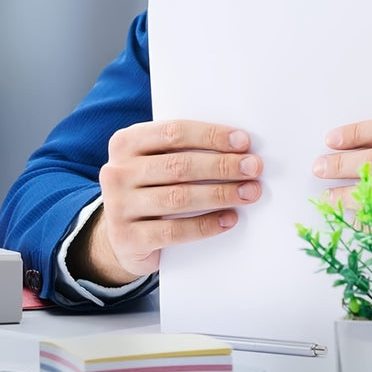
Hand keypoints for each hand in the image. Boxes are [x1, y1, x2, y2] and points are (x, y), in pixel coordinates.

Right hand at [69, 120, 262, 285]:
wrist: (123, 236)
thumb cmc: (152, 187)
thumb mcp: (158, 161)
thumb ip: (186, 150)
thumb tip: (239, 148)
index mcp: (126, 142)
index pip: (174, 132)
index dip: (212, 136)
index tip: (244, 142)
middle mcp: (117, 172)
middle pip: (179, 165)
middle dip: (222, 166)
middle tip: (254, 168)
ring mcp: (118, 206)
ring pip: (178, 198)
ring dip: (220, 194)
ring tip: (249, 193)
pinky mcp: (127, 239)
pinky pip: (173, 231)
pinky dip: (206, 224)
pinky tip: (229, 219)